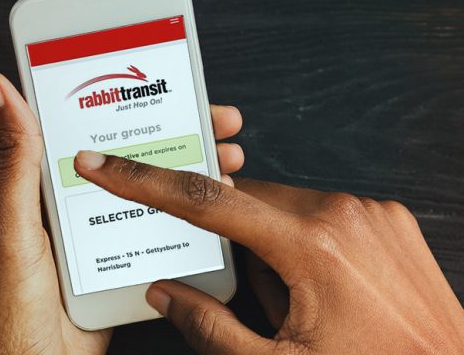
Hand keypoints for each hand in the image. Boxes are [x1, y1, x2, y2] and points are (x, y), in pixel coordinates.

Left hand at [0, 71, 243, 353]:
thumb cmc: (6, 306)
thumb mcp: (10, 227)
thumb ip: (13, 160)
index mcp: (31, 180)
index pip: (79, 122)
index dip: (121, 99)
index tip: (160, 84)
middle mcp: (65, 197)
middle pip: (124, 149)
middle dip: (174, 130)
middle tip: (214, 121)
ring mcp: (94, 225)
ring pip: (145, 183)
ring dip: (186, 167)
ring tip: (224, 159)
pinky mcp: (115, 252)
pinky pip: (152, 220)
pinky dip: (183, 208)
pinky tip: (209, 206)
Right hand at [72, 153, 463, 353]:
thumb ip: (210, 327)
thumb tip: (166, 293)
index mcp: (309, 246)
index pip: (204, 203)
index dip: (145, 182)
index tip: (107, 167)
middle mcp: (342, 213)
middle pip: (248, 205)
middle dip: (235, 244)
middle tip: (261, 298)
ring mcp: (371, 211)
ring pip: (287, 210)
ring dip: (275, 248)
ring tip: (303, 304)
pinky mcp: (389, 218)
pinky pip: (324, 215)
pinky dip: (307, 243)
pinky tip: (327, 289)